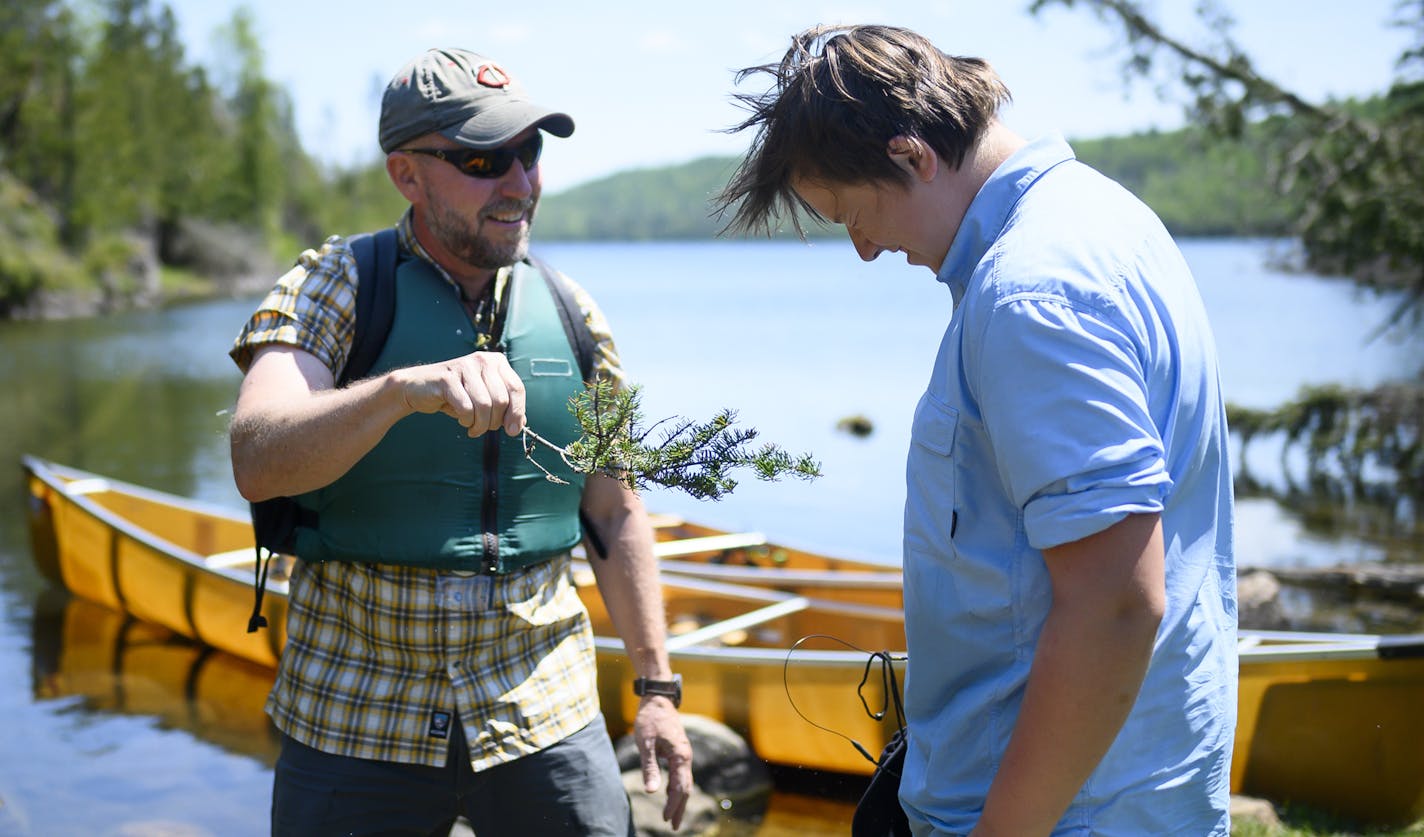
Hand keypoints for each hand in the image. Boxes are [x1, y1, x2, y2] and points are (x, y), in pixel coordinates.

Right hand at [394, 351, 525, 436]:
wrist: (419, 388)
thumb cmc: (456, 394)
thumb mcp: (484, 399)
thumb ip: (504, 408)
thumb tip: (520, 424)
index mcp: (497, 362)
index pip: (516, 388)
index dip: (517, 412)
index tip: (512, 430)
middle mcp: (483, 360)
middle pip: (501, 400)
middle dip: (494, 422)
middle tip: (484, 428)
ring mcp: (465, 367)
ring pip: (484, 405)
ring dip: (480, 424)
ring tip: (473, 427)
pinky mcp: (447, 378)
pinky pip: (466, 407)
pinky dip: (466, 420)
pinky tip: (461, 419)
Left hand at [633, 696, 693, 829]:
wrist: (658, 698)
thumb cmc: (650, 719)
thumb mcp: (646, 744)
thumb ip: (650, 768)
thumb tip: (651, 792)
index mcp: (680, 756)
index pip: (679, 788)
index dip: (673, 806)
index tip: (666, 820)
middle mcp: (686, 756)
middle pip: (686, 788)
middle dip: (679, 808)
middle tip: (673, 826)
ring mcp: (683, 753)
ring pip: (684, 781)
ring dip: (678, 799)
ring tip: (671, 816)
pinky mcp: (678, 750)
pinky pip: (680, 774)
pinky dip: (676, 787)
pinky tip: (667, 793)